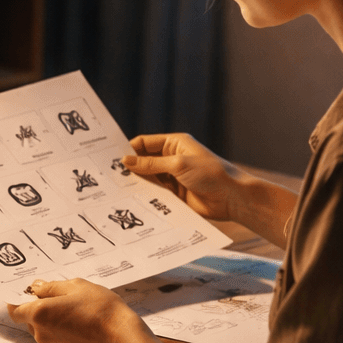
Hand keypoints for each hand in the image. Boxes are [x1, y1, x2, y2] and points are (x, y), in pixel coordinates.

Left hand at [7, 278, 165, 342]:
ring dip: (51, 320)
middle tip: (59, 298)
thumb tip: (36, 287)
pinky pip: (55, 339)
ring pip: (42, 330)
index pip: (15, 311)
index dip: (17, 302)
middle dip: (38, 309)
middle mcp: (41, 333)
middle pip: (29, 320)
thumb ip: (51, 287)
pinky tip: (79, 323)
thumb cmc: (100, 308)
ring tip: (73, 310)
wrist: (121, 337)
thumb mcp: (76, 286)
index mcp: (39, 313)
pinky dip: (61, 331)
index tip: (26, 294)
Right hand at [122, 132, 243, 221]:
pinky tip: (133, 199)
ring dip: (137, 183)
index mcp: (175, 144)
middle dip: (131, 167)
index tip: (111, 158)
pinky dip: (146, 195)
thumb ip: (151, 164)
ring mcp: (173, 177)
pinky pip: (155, 193)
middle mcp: (172, 158)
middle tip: (110, 175)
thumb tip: (126, 161)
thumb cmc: (211, 174)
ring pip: (148, 178)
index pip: (146, 143)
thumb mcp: (178, 165)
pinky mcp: (174, 194)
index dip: (130, 149)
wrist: (232, 199)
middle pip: (144, 161)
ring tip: (118, 189)